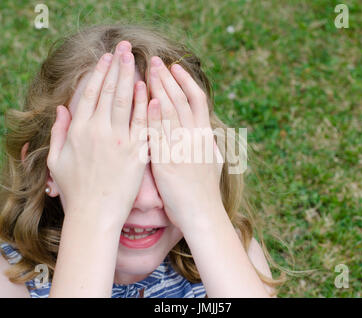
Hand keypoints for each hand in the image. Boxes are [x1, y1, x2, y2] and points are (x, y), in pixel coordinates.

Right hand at [47, 41, 148, 223]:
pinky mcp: (137, 152)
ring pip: (126, 101)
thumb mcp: (57, 160)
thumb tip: (61, 107)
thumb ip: (59, 131)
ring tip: (137, 59)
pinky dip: (146, 104)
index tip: (106, 57)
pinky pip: (143, 123)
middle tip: (124, 48)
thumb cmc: (74, 190)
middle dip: (118, 66)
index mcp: (79, 130)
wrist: (94, 215)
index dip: (99, 73)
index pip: (90, 93)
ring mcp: (120, 141)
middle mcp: (99, 131)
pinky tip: (148, 88)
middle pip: (109, 91)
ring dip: (132, 77)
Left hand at [147, 56, 223, 231]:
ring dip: (160, 88)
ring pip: (171, 111)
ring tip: (149, 70)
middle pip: (182, 99)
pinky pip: (161, 134)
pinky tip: (148, 100)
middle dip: (169, 78)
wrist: (202, 214)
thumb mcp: (213, 162)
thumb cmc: (205, 192)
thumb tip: (209, 132)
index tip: (175, 67)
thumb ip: (209, 144)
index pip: (197, 100)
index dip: (186, 81)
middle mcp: (195, 137)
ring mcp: (182, 148)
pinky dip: (155, 115)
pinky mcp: (168, 161)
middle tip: (156, 60)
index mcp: (205, 135)